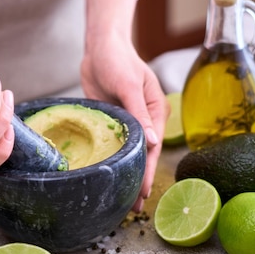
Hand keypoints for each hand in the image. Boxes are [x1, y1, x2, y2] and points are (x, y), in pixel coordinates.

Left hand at [82, 0, 168, 211]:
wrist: (99, 46)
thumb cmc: (118, 60)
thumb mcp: (129, 85)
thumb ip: (139, 113)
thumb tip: (152, 143)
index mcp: (155, 111)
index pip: (153, 148)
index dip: (147, 171)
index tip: (143, 192)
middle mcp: (144, 120)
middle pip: (142, 156)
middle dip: (138, 180)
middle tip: (131, 207)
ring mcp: (127, 123)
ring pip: (127, 154)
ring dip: (125, 174)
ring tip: (119, 200)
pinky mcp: (111, 122)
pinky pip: (111, 145)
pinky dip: (111, 161)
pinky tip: (105, 176)